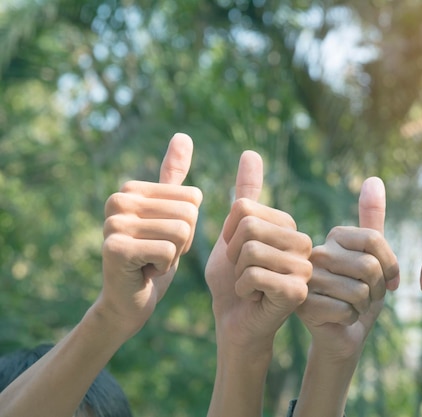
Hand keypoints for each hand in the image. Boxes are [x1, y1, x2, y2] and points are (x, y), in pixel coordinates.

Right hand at [97, 133, 202, 335]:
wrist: (128, 300)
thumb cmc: (152, 257)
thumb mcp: (167, 214)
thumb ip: (173, 176)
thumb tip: (183, 135)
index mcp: (132, 188)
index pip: (193, 197)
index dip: (189, 224)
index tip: (164, 237)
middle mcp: (118, 200)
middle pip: (189, 213)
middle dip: (183, 241)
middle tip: (158, 252)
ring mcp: (113, 223)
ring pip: (180, 232)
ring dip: (174, 255)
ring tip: (151, 261)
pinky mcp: (115, 248)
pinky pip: (168, 252)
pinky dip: (164, 268)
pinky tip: (144, 271)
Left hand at [205, 150, 312, 351]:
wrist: (234, 322)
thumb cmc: (232, 280)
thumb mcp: (233, 234)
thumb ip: (245, 195)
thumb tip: (251, 153)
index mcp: (290, 226)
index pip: (243, 207)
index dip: (228, 232)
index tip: (239, 254)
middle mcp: (304, 243)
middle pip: (248, 226)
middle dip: (233, 253)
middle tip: (244, 271)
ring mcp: (304, 267)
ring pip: (250, 249)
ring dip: (237, 272)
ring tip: (250, 284)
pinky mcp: (298, 291)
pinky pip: (253, 274)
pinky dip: (241, 288)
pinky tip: (253, 297)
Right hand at [297, 177, 399, 359]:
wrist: (342, 333)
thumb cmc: (361, 295)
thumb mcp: (374, 258)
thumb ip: (374, 221)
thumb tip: (373, 180)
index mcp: (335, 235)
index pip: (375, 240)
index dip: (390, 265)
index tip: (386, 279)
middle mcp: (316, 252)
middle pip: (369, 267)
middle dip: (378, 289)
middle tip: (366, 297)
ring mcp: (307, 278)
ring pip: (360, 291)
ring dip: (364, 306)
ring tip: (352, 306)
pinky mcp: (303, 304)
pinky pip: (347, 311)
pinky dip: (351, 319)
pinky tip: (339, 319)